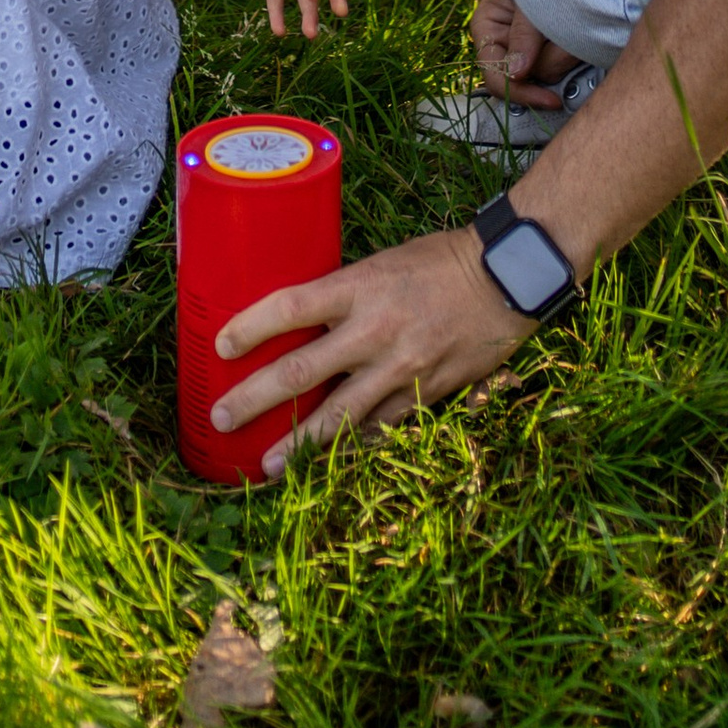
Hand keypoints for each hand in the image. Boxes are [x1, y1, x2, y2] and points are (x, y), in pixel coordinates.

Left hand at [211, 227, 530, 468]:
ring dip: (299, 444)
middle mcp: (375, 329)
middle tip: (222, 419)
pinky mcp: (426, 393)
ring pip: (339, 416)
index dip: (250, 328)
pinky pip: (381, 428)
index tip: (221, 345)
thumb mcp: (384, 262)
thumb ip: (347, 294)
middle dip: (255, 399)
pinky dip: (354, 448)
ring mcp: (401, 367)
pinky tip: (331, 467)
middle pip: (301, 371)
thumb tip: (304, 320)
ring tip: (268, 466)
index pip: (290, 306)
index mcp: (360, 285)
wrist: (507, 277)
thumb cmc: (441, 260)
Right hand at [471, 0, 580, 109]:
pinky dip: (579, 50)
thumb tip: (515, 74)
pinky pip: (568, 63)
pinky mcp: (558, 48)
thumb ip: (524, 32)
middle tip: (573, 44)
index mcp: (488, 27)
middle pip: (526, 79)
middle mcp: (507, 42)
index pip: (494, 74)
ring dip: (570, 51)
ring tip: (577, 20)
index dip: (518, 91)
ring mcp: (533, 47)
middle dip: (553, 62)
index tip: (550, 98)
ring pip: (551, 72)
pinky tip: (582, 30)